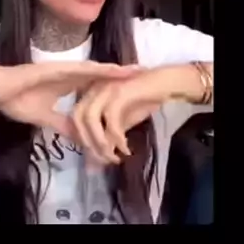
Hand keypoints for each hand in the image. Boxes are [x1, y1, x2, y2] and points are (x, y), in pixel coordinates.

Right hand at [0, 62, 136, 139]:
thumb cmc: (18, 101)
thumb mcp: (46, 119)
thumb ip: (64, 125)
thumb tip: (80, 137)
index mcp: (69, 85)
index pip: (97, 85)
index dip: (114, 85)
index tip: (133, 86)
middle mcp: (70, 75)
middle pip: (102, 75)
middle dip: (122, 74)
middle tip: (145, 73)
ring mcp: (65, 70)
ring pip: (96, 70)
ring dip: (115, 70)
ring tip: (136, 70)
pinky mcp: (57, 69)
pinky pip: (81, 70)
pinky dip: (97, 70)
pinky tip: (112, 70)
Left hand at [73, 63, 210, 163]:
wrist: (167, 83)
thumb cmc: (145, 99)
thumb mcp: (122, 121)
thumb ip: (108, 136)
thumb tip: (97, 160)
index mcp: (91, 93)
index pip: (75, 118)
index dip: (81, 138)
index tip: (94, 156)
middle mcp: (94, 88)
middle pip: (78, 118)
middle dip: (87, 143)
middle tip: (102, 161)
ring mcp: (106, 88)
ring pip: (91, 118)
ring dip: (99, 142)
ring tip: (113, 158)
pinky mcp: (120, 91)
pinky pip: (111, 118)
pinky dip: (116, 137)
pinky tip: (126, 148)